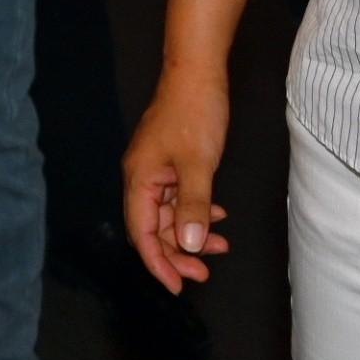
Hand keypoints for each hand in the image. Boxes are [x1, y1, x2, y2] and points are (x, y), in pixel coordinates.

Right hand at [123, 64, 232, 292]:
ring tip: (220, 246)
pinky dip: (197, 211)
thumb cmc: (194, 113)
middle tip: (205, 272)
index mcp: (139, 179)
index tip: (178, 287)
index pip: (142, 233)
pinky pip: (179, 197)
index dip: (158, 263)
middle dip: (178, 253)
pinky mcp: (171, 162)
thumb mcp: (198, 165)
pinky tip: (217, 215)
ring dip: (191, 233)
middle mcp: (142, 178)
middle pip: (154, 228)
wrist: (197, 73)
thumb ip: (193, 207)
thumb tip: (188, 246)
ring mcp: (157, 170)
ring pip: (170, 215)